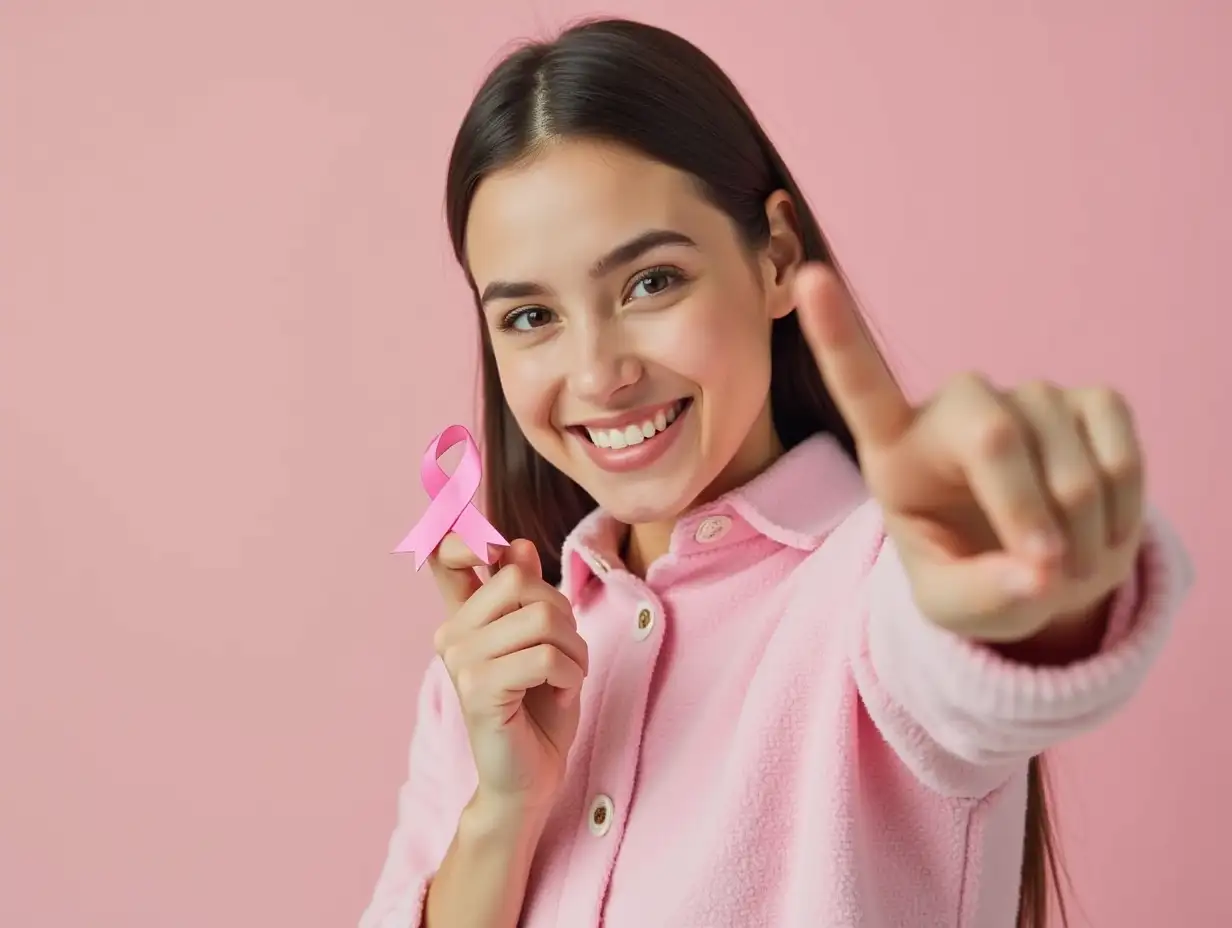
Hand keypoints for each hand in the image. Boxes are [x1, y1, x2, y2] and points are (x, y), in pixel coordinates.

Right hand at [429, 535, 587, 810]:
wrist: (530, 777)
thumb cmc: (540, 708)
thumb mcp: (542, 642)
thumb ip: (526, 595)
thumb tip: (518, 545)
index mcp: (464, 617)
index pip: (445, 555)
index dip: (466, 533)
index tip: (490, 543)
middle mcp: (451, 633)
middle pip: (520, 580)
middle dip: (563, 612)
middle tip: (566, 649)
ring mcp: (459, 660)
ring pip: (542, 618)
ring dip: (574, 649)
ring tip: (567, 676)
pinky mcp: (477, 689)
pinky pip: (544, 657)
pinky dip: (570, 675)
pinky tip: (560, 695)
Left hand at [794, 263, 1144, 642]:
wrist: (1036, 570)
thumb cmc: (973, 578)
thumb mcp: (953, 609)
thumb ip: (983, 597)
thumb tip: (1040, 574)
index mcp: (895, 448)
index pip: (860, 385)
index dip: (837, 333)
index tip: (810, 281)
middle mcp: (955, 407)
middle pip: (994, 436)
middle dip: (1028, 513)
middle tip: (1049, 576)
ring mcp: (1022, 396)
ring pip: (1067, 458)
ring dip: (1083, 533)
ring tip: (1069, 566)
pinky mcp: (1084, 400)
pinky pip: (1117, 447)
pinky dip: (1122, 503)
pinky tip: (1103, 525)